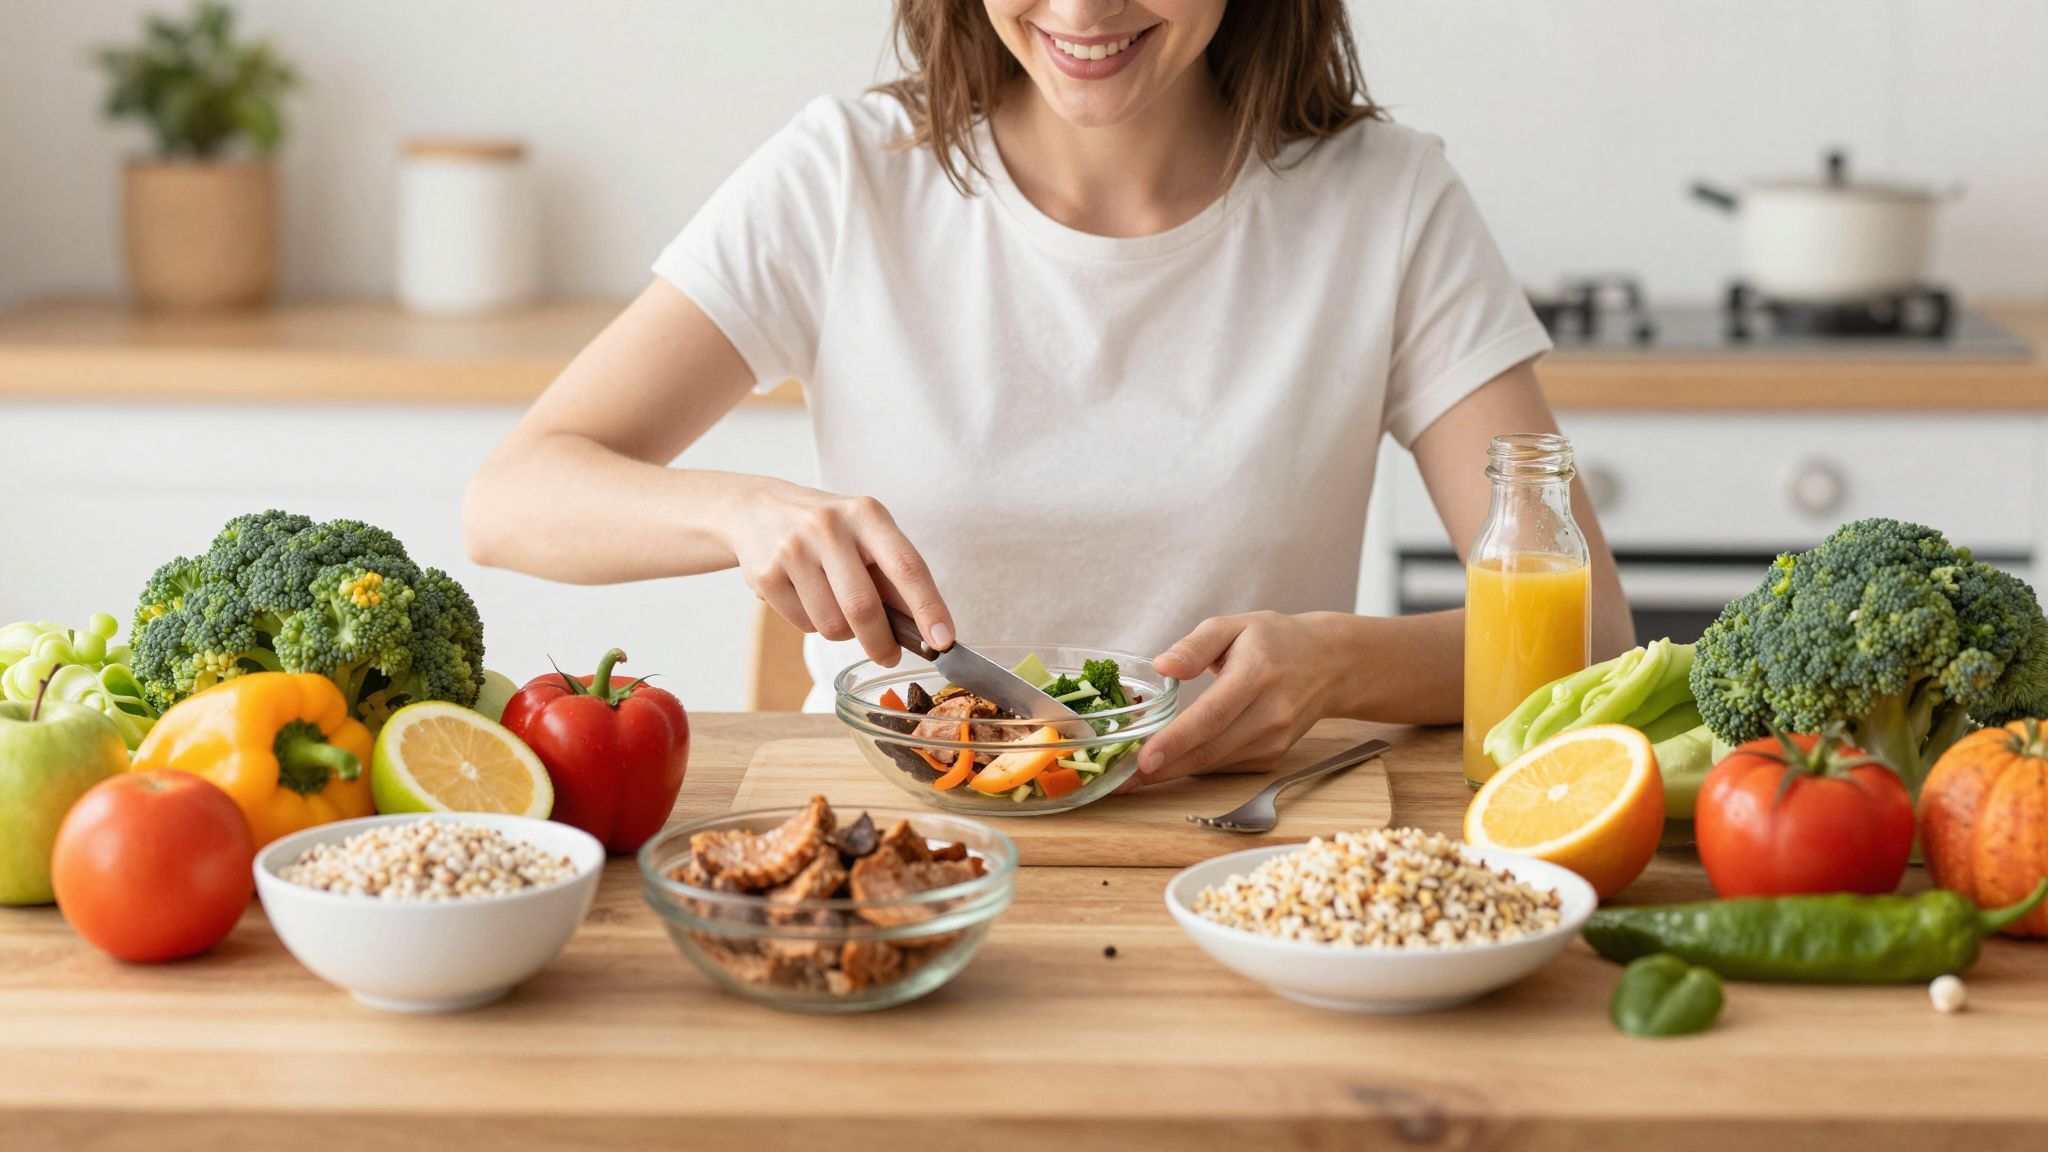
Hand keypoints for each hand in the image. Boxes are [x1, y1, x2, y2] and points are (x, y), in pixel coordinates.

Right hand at [726, 480, 953, 664]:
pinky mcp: (766, 575)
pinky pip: (804, 626)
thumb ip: (894, 576)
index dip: (928, 607)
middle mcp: (829, 527)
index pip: (906, 566)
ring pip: (832, 625)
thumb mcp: (866, 534)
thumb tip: (928, 628)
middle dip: (882, 643)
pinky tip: (808, 599)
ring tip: (837, 608)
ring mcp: (793, 550)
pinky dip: (814, 626)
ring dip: (844, 633)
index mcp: (866, 515)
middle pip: (863, 607)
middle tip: (889, 656)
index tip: (943, 640)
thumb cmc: (827, 528)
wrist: (756, 508)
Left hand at [1133, 612, 1347, 785]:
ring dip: (1173, 771)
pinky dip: (1196, 766)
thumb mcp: (1234, 626)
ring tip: (1133, 775)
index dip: (1176, 741)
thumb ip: (1195, 645)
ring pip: (1215, 763)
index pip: (1212, 715)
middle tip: (1119, 779)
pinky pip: (1226, 766)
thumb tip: (1162, 665)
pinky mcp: (1273, 756)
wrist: (1329, 664)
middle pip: (1210, 749)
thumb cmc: (1275, 640)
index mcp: (1257, 674)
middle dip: (1162, 768)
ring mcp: (1275, 740)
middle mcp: (1271, 713)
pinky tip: (1170, 762)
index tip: (1143, 759)